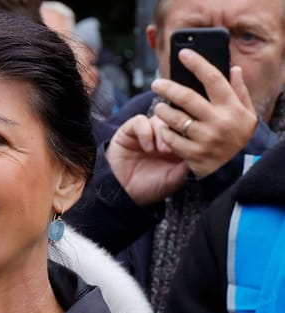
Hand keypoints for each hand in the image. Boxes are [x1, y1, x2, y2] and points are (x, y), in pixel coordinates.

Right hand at [107, 113, 187, 205]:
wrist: (124, 195)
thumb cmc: (152, 188)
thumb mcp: (177, 177)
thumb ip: (190, 162)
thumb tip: (203, 146)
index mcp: (178, 142)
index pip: (188, 125)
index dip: (191, 130)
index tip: (191, 145)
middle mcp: (163, 134)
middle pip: (175, 117)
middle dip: (177, 130)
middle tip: (173, 149)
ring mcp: (147, 132)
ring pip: (159, 117)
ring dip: (161, 132)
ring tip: (160, 150)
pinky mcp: (129, 131)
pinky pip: (140, 120)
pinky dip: (145, 132)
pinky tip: (147, 148)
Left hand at [149, 51, 257, 178]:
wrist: (239, 169)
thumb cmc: (239, 135)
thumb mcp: (246, 113)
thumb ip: (239, 91)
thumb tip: (234, 68)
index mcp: (232, 107)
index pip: (213, 78)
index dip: (197, 63)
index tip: (183, 53)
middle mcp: (219, 121)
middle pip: (187, 97)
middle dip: (168, 87)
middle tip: (156, 83)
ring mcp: (206, 139)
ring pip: (175, 119)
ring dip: (162, 110)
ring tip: (159, 107)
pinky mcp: (194, 155)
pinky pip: (171, 139)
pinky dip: (164, 131)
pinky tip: (163, 128)